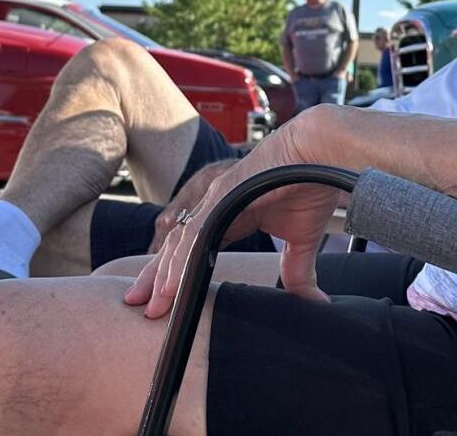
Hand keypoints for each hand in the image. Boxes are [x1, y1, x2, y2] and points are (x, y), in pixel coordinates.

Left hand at [124, 110, 346, 317]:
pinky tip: (173, 282)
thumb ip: (297, 270)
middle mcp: (215, 205)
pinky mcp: (223, 193)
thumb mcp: (300, 239)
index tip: (162, 303)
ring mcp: (216, 197)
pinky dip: (183, 258)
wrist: (320, 150)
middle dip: (156, 278)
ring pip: (181, 242)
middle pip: (176, 247)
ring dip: (164, 274)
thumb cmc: (308, 183)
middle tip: (136, 305)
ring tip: (152, 304)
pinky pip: (198, 233)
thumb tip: (314, 303)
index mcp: (228, 213)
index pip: (192, 250)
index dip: (175, 276)